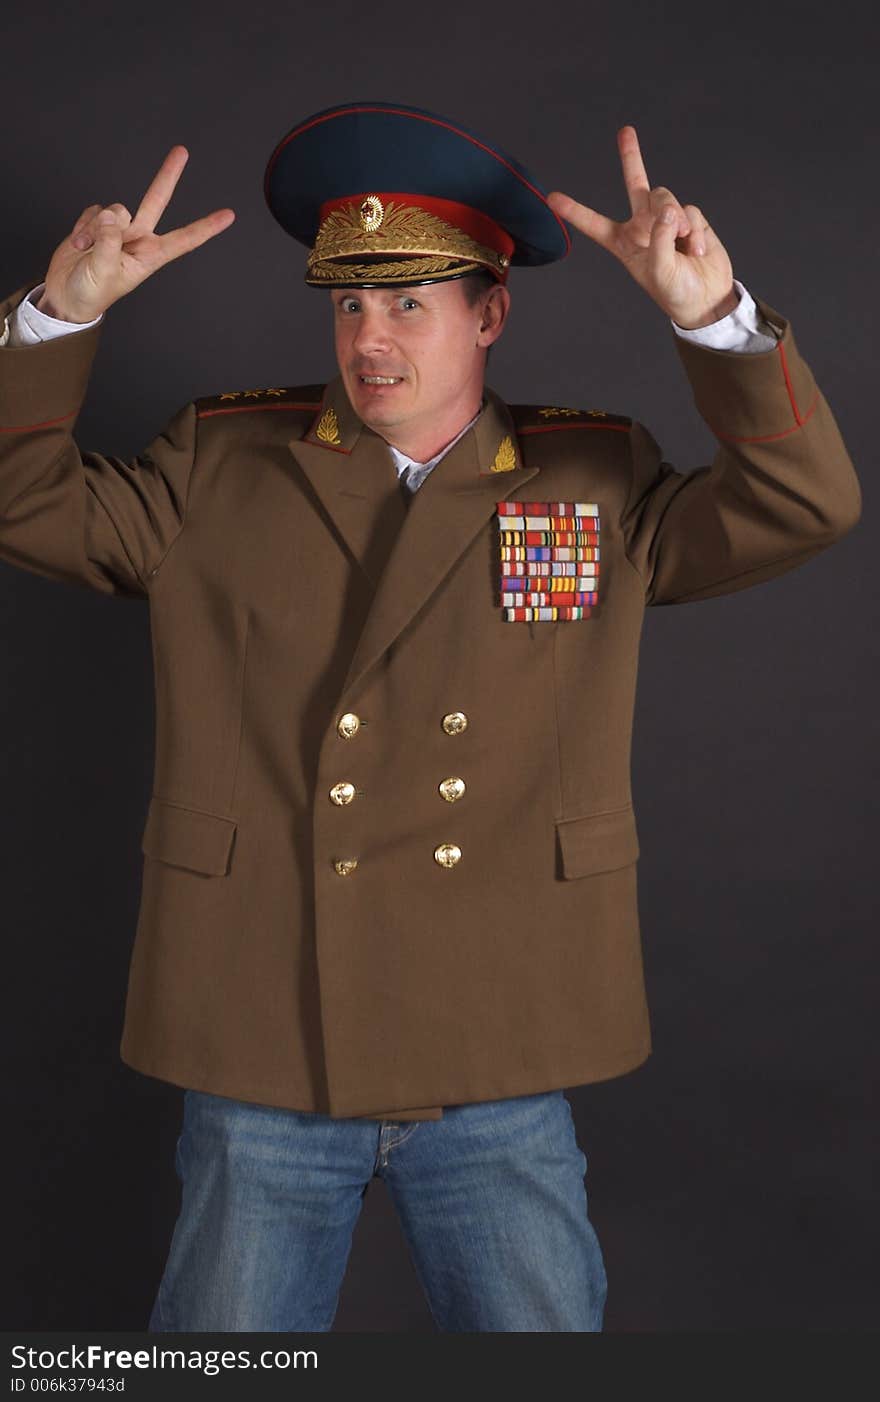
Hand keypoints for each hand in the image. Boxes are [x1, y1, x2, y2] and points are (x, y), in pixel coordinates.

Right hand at [36, 146, 235, 323]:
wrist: (65, 295)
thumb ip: (109, 241)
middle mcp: (138, 239)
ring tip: (86, 250)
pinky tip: (80, 243)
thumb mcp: (104, 271)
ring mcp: (118, 229)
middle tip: (182, 152)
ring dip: (94, 228)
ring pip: (115, 209)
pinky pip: (94, 211)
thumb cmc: (90, 293)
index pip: (184, 239)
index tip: (228, 216)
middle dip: (167, 176)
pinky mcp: (98, 223)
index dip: (206, 227)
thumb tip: (112, 214)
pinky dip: (83, 226)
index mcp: (149, 256)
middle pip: (156, 201)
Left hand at [547, 126, 737, 328]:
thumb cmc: (675, 291)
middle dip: (631, 156)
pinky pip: (690, 211)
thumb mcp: (660, 272)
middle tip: (625, 131)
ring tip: (683, 242)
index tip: (552, 198)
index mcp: (624, 243)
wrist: (706, 297)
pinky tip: (697, 250)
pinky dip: (694, 230)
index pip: (595, 224)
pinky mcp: (689, 218)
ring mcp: (666, 219)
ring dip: (675, 218)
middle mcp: (643, 226)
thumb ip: (660, 239)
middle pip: (636, 183)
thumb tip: (667, 210)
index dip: (575, 211)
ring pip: (665, 197)